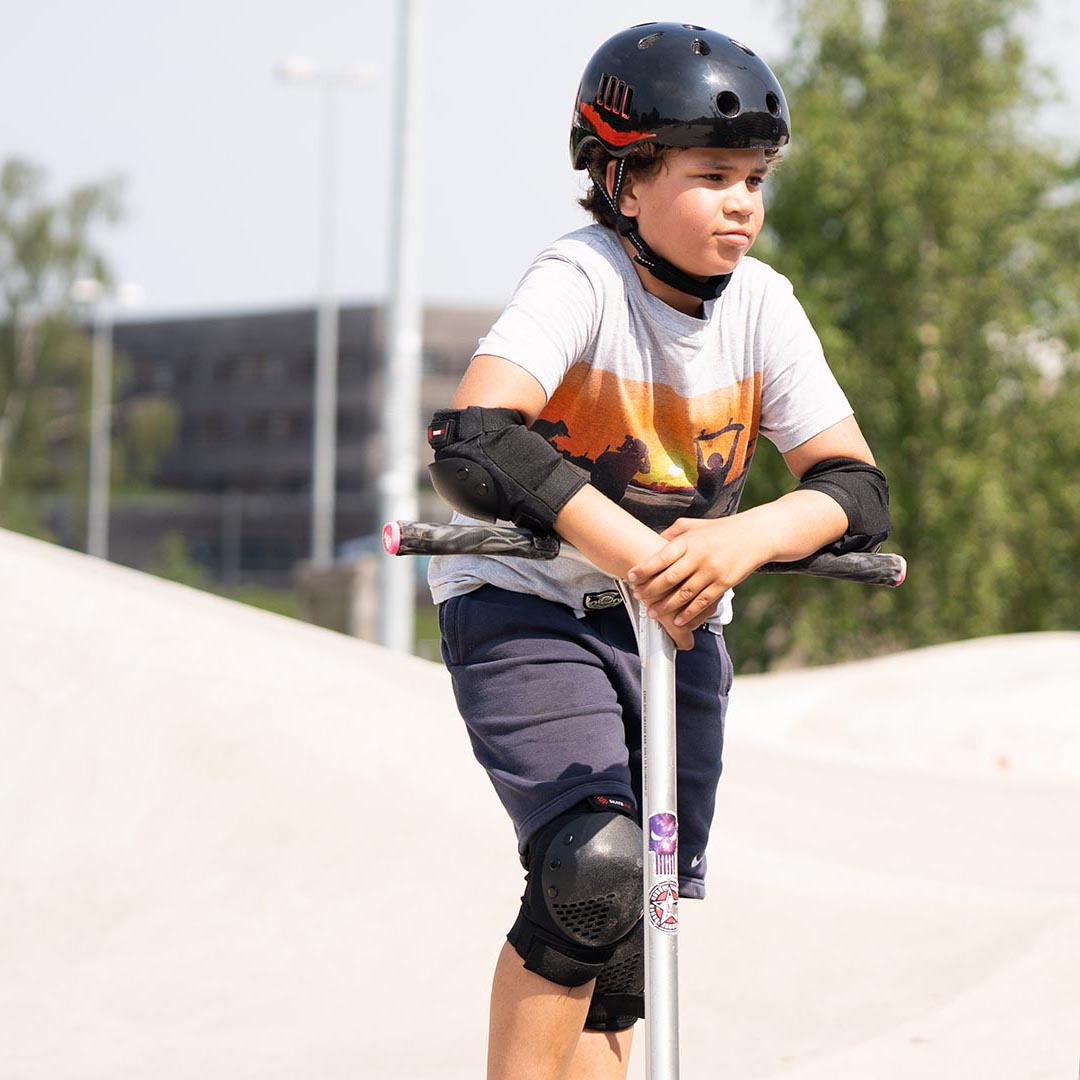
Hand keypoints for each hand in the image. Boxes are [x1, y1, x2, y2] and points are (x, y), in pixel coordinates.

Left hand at [627, 515, 770, 630]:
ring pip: (684, 593)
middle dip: (651, 590)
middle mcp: (699, 556)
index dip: (644, 569)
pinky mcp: (724, 583)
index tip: (630, 577)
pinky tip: (677, 620)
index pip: (661, 556)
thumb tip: (651, 542)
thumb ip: (673, 533)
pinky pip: (703, 601)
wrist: (755, 536)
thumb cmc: (720, 531)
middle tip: (637, 597)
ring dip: (666, 605)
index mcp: (689, 541)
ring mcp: (712, 571)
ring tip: (652, 613)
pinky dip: (689, 613)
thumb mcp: (695, 526)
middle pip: (670, 578)